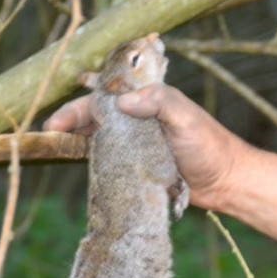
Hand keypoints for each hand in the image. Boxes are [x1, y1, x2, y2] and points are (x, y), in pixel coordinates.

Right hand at [44, 84, 247, 209]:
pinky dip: (92, 159)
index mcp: (148, 100)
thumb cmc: (210, 145)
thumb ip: (157, 102)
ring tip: (56, 149)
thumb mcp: (185, 117)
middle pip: (96, 115)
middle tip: (49, 135)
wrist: (227, 181)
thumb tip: (121, 103)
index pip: (106, 95)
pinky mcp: (138, 164)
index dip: (80, 104)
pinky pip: (109, 158)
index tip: (59, 119)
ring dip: (78, 140)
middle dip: (70, 121)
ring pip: (99, 136)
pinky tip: (78, 165)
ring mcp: (137, 142)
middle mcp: (138, 118)